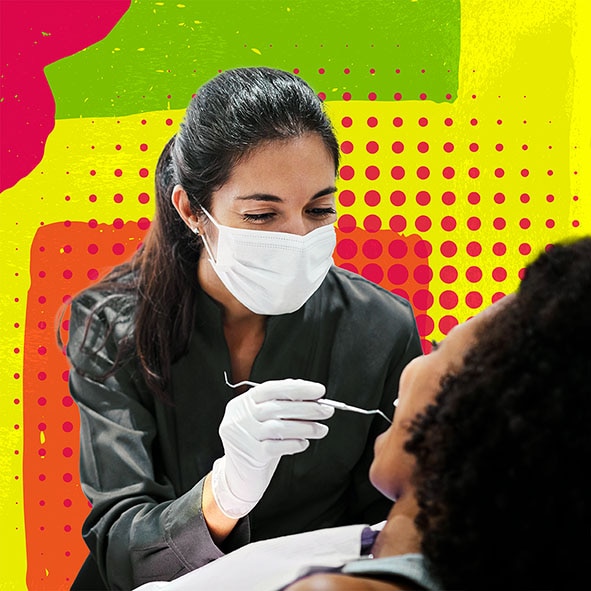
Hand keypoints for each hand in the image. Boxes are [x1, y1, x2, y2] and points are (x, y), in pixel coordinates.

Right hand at [212, 379, 333, 517]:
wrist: (237, 477)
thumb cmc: (255, 442)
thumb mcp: (262, 419)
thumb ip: (281, 404)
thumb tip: (310, 394)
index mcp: (243, 402)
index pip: (272, 388)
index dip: (298, 388)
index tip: (319, 391)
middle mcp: (240, 417)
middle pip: (277, 407)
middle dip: (307, 408)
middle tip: (327, 410)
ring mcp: (244, 436)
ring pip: (279, 427)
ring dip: (305, 427)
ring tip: (321, 429)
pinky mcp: (251, 455)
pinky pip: (277, 447)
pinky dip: (294, 443)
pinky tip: (304, 443)